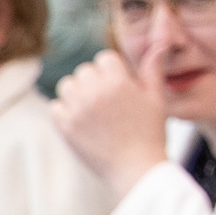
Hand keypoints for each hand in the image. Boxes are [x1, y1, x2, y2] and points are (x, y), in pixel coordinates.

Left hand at [49, 48, 171, 198]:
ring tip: (93, 110)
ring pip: (67, 85)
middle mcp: (96, 92)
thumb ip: (152, 70)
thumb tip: (159, 44)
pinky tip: (82, 122)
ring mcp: (78, 110)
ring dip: (78, 93)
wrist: (136, 170)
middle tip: (108, 102)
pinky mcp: (65, 127)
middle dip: (95, 81)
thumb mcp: (157, 100)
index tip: (121, 87)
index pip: (104, 58)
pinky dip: (65, 111)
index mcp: (119, 83)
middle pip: (85, 70)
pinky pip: (56, 106)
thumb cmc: (151, 135)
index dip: (113, 71)